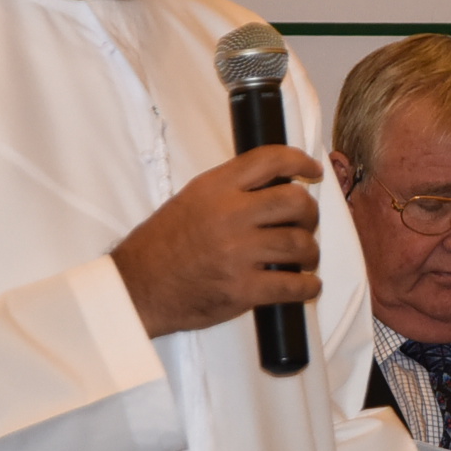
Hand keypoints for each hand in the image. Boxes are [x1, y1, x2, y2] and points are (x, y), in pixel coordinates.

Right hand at [113, 145, 321, 339]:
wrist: (138, 288)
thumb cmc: (160, 246)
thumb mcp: (191, 199)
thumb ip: (230, 190)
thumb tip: (274, 186)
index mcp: (215, 188)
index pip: (270, 160)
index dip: (300, 162)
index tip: (312, 171)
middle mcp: (230, 215)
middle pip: (295, 202)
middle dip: (309, 213)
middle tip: (306, 222)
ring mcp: (238, 253)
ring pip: (300, 244)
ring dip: (310, 251)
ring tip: (304, 257)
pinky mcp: (243, 289)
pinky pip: (292, 285)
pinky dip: (307, 286)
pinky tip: (306, 284)